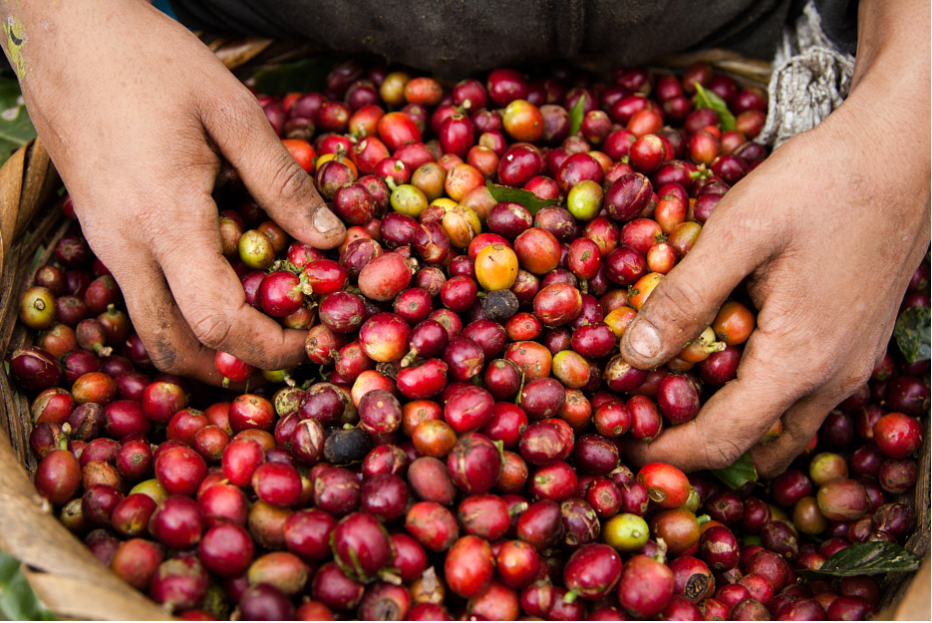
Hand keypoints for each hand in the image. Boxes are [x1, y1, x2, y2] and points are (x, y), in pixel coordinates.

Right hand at [12, 0, 344, 383]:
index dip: (268, 346)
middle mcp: (125, 245)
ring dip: (204, 348)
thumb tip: (331, 239)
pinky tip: (221, 286)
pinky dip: (182, 313)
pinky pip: (140, 296)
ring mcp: (103, 242)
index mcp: (165, 217)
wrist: (63, 29)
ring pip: (151, 327)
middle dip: (235, 367)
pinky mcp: (97, 232)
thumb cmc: (151, 60)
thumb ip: (281, 182)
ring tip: (259, 331)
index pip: (218, 320)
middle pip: (176, 347)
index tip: (310, 340)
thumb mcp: (231, 110)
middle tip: (286, 351)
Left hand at [621, 0, 930, 476]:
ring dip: (728, 424)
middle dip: (695, 445)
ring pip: (781, 425)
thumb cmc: (820, 184)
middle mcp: (834, 379)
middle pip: (755, 445)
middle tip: (642, 423)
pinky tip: (721, 360)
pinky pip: (800, 395)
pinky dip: (755, 396)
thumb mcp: (736, 233)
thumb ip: (683, 299)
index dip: (668, 452)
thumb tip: (631, 358)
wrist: (902, 151)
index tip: (624, 447)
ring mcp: (851, 364)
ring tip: (673, 397)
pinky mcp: (855, 344)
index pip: (723, 440)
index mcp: (800, 361)